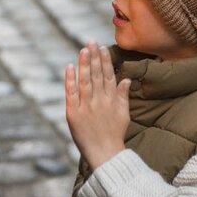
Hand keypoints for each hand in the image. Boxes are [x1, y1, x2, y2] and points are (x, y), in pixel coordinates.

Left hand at [65, 42, 131, 170]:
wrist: (105, 155)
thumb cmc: (115, 135)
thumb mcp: (124, 114)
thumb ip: (123, 96)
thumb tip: (126, 79)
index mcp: (112, 100)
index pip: (108, 75)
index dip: (105, 61)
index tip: (103, 47)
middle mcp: (99, 100)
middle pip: (96, 75)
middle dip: (94, 57)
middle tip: (91, 41)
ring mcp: (86, 106)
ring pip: (85, 81)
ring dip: (84, 64)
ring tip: (83, 49)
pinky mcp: (73, 113)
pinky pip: (71, 93)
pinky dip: (70, 80)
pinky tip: (70, 66)